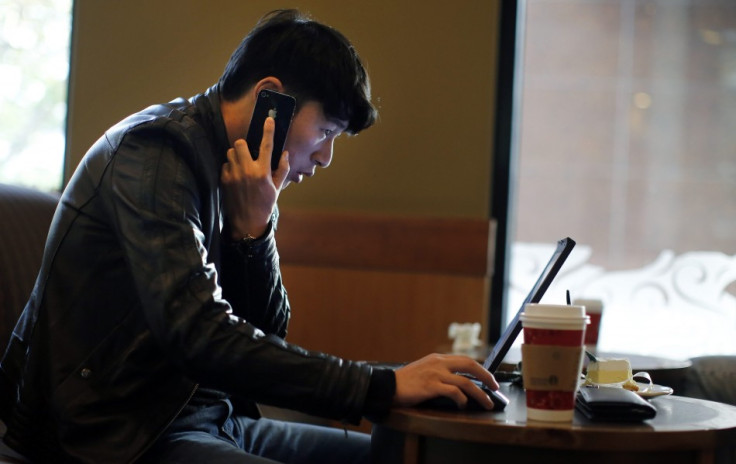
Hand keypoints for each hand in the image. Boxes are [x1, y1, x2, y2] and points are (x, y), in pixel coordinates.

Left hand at [221, 117, 289, 238]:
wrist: (247, 222)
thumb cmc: (265, 204)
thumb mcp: (277, 187)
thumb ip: (282, 169)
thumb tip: (284, 153)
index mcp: (263, 172)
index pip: (266, 145)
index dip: (268, 130)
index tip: (268, 120)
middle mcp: (247, 171)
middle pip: (240, 143)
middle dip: (243, 145)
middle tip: (248, 153)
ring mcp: (234, 175)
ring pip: (230, 152)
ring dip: (236, 155)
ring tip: (242, 165)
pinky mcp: (224, 180)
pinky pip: (225, 164)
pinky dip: (230, 166)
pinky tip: (236, 176)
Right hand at [393, 354, 499, 409]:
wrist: (388, 385)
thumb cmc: (406, 381)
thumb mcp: (424, 369)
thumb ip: (440, 371)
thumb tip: (458, 382)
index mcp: (438, 358)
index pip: (465, 360)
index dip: (480, 368)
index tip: (488, 377)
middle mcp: (439, 363)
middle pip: (470, 366)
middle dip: (486, 376)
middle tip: (495, 387)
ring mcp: (436, 374)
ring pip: (466, 382)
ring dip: (480, 394)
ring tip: (486, 403)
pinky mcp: (431, 386)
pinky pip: (454, 392)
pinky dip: (462, 400)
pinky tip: (463, 405)